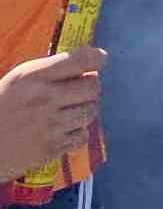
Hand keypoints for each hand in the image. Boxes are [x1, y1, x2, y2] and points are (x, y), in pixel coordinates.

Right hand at [0, 48, 106, 181]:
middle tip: (78, 90)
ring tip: (69, 110)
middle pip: (93, 87)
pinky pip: (82, 136)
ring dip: (85, 109)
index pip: (79, 60)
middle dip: (90, 86)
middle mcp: (45, 100)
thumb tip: (92, 60)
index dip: (96, 58)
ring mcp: (49, 127)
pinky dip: (78, 132)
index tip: (99, 60)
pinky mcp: (49, 150)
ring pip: (91, 112)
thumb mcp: (17, 80)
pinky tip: (64, 129)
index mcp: (32, 78)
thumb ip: (49, 71)